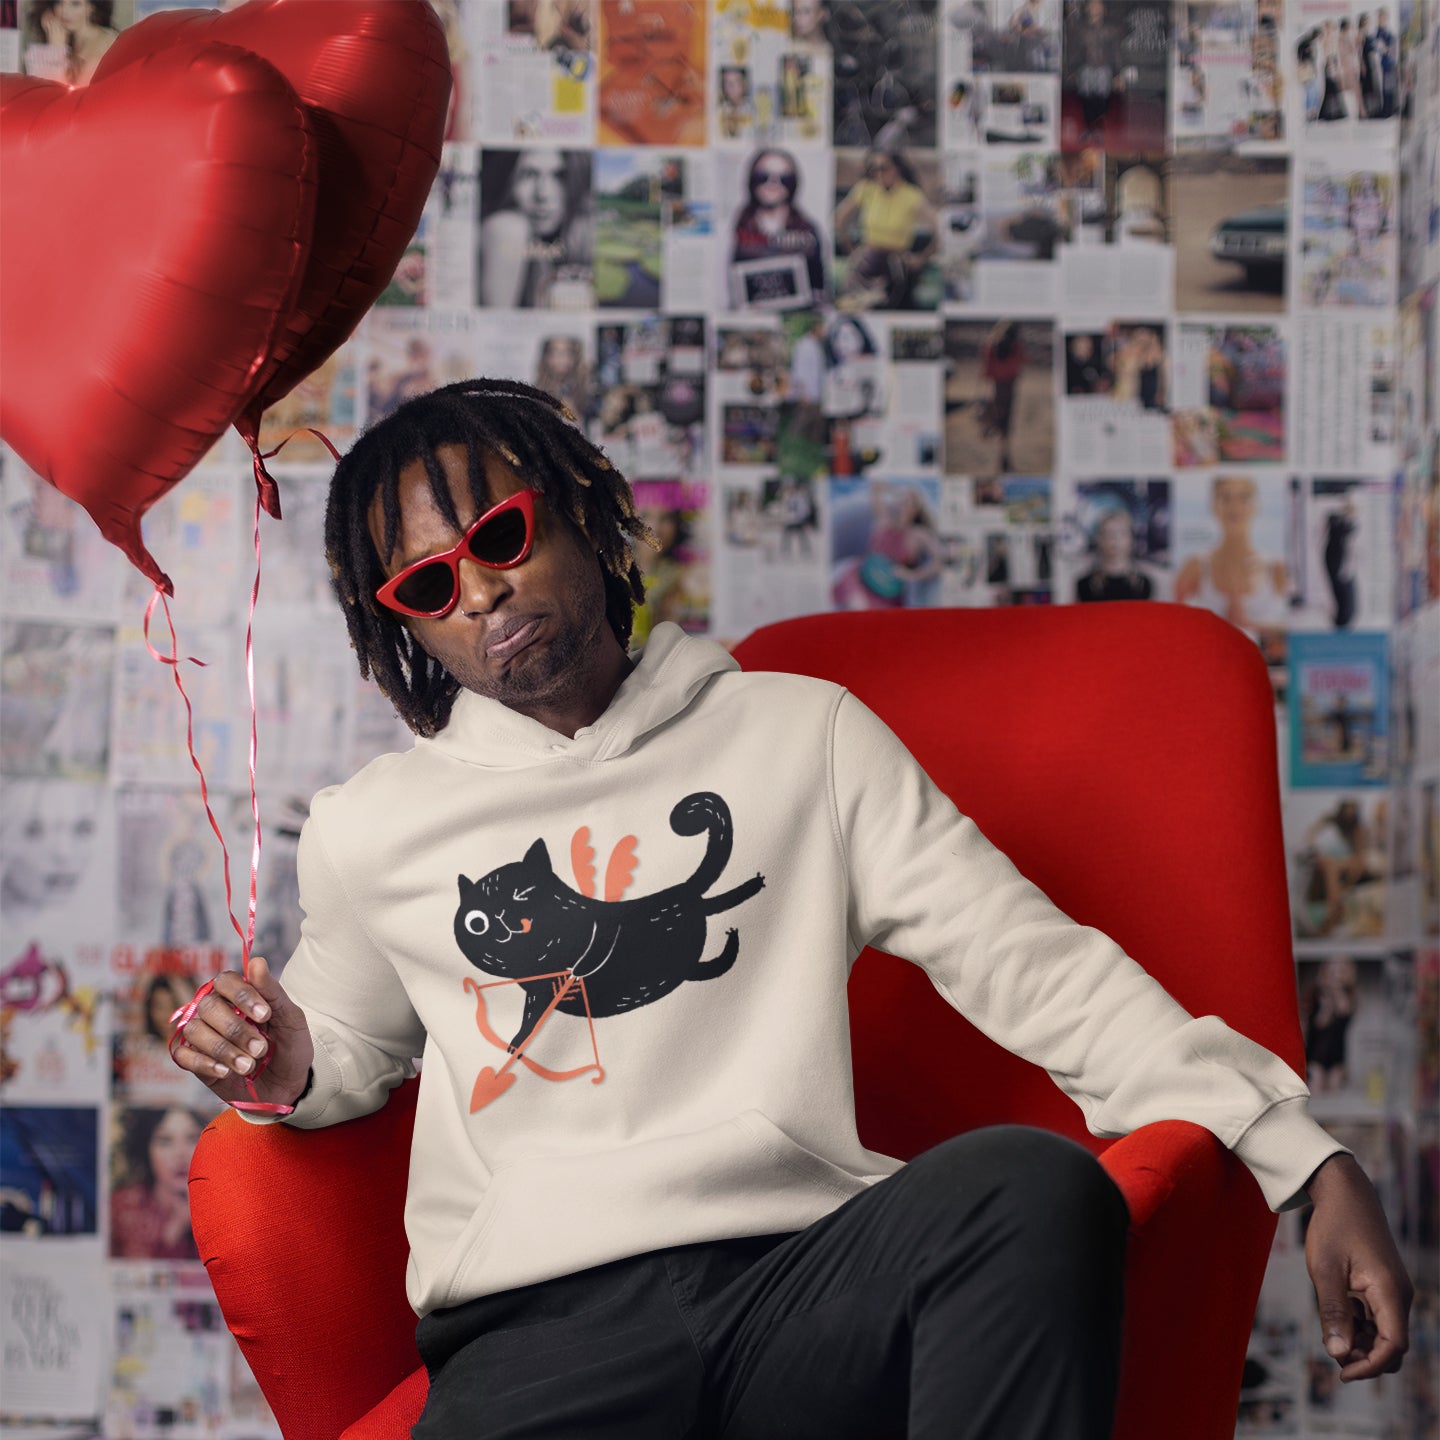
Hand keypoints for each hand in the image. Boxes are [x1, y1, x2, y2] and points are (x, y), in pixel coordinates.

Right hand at [169, 957, 313, 1110]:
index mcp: (239, 995)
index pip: (225, 980)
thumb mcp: (290, 1019)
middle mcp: (216, 1011)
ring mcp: (204, 1035)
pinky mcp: (194, 1060)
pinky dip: (205, 1063)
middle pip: (208, 1006)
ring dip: (224, 1050)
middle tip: (261, 1049)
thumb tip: (256, 961)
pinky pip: (183, 1054)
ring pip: (195, 1030)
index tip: (265, 1016)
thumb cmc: (289, 1047)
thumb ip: (272, 992)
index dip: (242, 995)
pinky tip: (226, 1072)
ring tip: (248, 1066)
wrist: (286, 1086)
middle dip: (236, 1030)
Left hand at [1303, 1153, 1411, 1380]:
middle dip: (1366, 1357)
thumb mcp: (1325, 1270)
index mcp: (1390, 1292)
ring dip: (1362, 1341)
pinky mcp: (1384, 1285)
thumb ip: (1333, 1312)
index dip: (1370, 1365)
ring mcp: (1393, 1290)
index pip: (1393, 1345)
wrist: (1344, 1193)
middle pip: (1392, 1345)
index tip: (1341, 1372)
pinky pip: (1378, 1317)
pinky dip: (1361, 1324)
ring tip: (1333, 1331)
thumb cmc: (1333, 1227)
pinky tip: (1340, 1313)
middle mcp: (1399, 1295)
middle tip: (1333, 1353)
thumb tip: (1338, 1353)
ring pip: (1385, 1333)